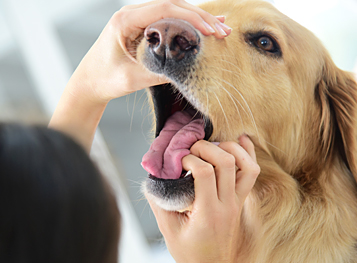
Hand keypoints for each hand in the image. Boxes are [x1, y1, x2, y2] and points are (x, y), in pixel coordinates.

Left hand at [50, 0, 231, 150]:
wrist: (89, 82)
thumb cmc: (104, 79)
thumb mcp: (133, 79)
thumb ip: (160, 72)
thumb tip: (188, 68)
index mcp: (124, 21)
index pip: (165, 9)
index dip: (192, 17)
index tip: (211, 30)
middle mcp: (130, 14)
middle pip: (172, 5)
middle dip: (200, 17)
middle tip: (222, 30)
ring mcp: (136, 18)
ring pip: (172, 10)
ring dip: (196, 19)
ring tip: (220, 28)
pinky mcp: (141, 27)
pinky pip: (167, 19)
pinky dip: (186, 23)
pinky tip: (203, 26)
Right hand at [147, 135, 259, 262]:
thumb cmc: (189, 252)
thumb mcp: (168, 229)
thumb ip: (159, 201)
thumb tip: (154, 175)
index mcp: (207, 212)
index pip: (205, 172)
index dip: (190, 159)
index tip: (179, 161)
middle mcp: (227, 205)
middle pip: (227, 162)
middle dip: (207, 147)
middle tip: (192, 149)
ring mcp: (237, 202)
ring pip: (247, 166)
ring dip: (231, 148)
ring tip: (213, 145)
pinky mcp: (241, 201)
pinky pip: (252, 173)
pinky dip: (248, 153)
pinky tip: (240, 140)